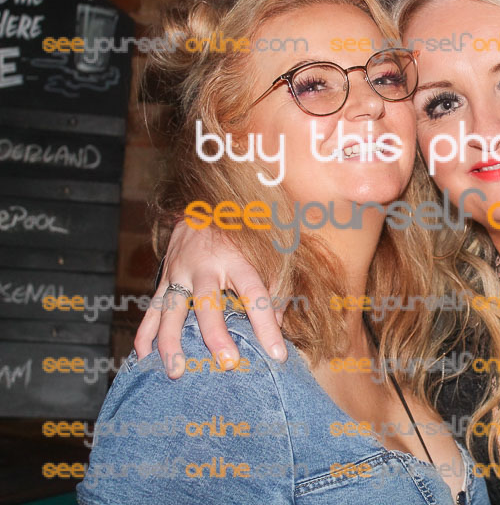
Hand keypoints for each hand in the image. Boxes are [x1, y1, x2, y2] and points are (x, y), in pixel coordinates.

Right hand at [134, 220, 286, 378]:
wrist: (203, 205)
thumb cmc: (241, 235)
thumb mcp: (267, 251)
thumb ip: (275, 286)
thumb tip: (277, 325)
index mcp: (237, 260)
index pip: (254, 295)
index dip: (266, 325)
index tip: (277, 355)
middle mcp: (205, 267)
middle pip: (208, 304)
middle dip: (217, 336)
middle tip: (228, 364)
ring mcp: (179, 273)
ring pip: (171, 311)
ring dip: (171, 343)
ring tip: (177, 372)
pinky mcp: (163, 279)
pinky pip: (151, 310)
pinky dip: (145, 336)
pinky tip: (144, 359)